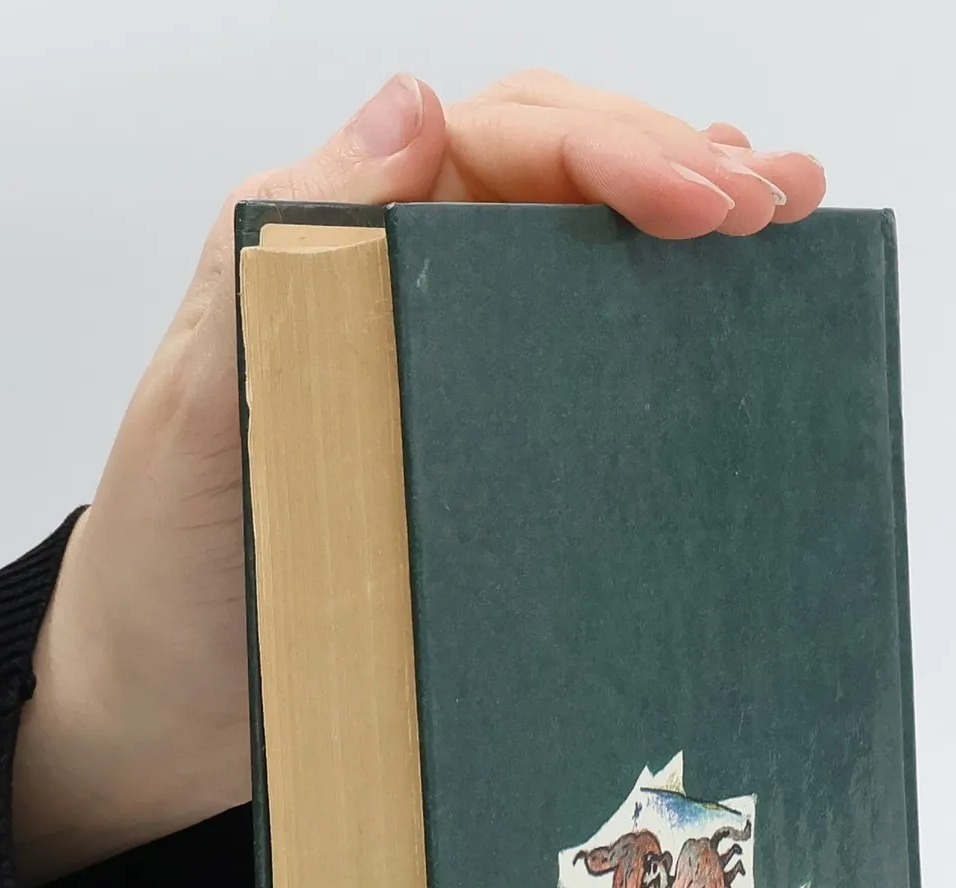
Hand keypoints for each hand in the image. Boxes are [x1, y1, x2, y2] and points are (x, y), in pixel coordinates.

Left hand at [11, 71, 825, 885]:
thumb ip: (281, 258)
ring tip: (790, 218)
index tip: (708, 201)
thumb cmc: (166, 568)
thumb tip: (411, 106)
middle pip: (562, 178)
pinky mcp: (485, 459)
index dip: (615, 151)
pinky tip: (733, 318)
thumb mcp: (201, 405)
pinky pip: (586, 375)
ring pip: (587, 261)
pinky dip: (665, 336)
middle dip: (677, 166)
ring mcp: (453, 372)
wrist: (165, 713)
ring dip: (691, 227)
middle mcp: (406, 287)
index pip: (499, 145)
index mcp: (340, 243)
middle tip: (776, 204)